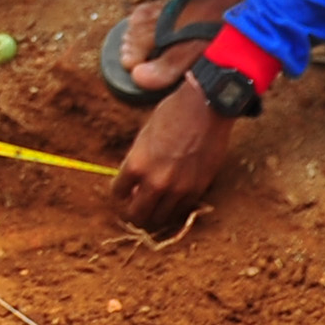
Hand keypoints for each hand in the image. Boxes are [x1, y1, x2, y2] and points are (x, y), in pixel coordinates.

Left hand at [114, 82, 235, 232]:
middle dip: (133, 211)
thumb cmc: (172, 113)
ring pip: (160, 218)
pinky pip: (182, 210)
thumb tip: (133, 182)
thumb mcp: (144, 135)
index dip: (120, 192)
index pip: (118, 193)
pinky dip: (175, 207)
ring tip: (155, 203)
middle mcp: (155, 181)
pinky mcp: (198, 189)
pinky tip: (174, 197)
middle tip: (137, 203)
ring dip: (155, 212)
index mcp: (136, 164)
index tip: (124, 190)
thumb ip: (138, 160)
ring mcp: (178, 188)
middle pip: (137, 214)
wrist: (206, 106)